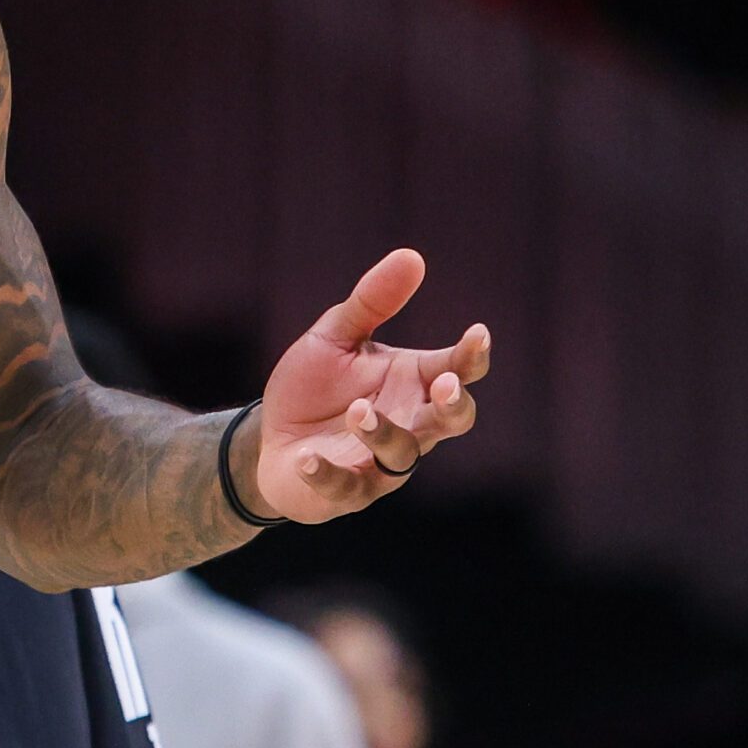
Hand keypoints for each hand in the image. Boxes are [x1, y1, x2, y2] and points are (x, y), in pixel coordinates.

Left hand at [251, 249, 488, 524]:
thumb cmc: (314, 387)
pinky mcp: (344, 491)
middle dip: (453, 404)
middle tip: (442, 385)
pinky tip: (308, 458)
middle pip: (453, 420)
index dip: (472, 356)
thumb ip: (372, 301)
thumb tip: (412, 255)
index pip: (457, 370)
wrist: (269, 437)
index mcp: (413, 384)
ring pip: (403, 455)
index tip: (477, 334)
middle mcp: (409, 424)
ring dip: (384, 433)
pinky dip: (328, 474)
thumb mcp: (335, 336)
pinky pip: (345, 488)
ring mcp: (380, 463)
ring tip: (357, 411)